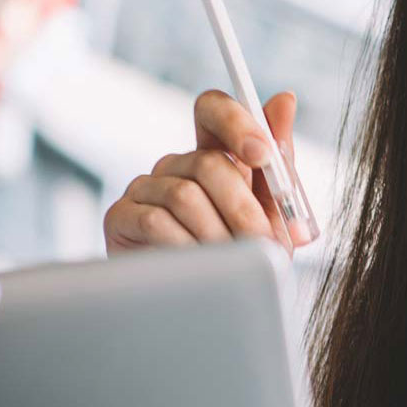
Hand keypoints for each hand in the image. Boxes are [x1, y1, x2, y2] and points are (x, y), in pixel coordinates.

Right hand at [104, 89, 302, 257]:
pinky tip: (199, 264)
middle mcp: (176, 164)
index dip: (237, 122)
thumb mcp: (272, 213)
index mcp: (212, 153)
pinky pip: (156, 222)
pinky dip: (187, 246)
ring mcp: (145, 187)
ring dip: (219, 233)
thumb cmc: (242, 257)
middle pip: (207, 161)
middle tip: (263, 240)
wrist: (212, 308)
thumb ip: (279, 161)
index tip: (262, 156)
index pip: (213, 109)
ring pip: (185, 194)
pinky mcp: (120, 217)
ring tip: (235, 262)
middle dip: (243, 205)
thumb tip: (285, 98)